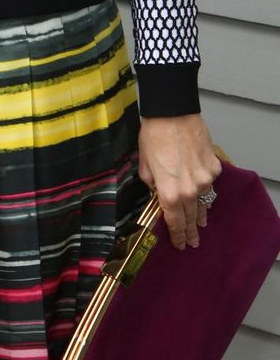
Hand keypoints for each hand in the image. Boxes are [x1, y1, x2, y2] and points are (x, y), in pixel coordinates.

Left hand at [137, 114, 220, 249]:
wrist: (173, 114)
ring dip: (200, 213)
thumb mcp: (144, 164)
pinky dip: (206, 188)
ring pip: (204, 202)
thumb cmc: (153, 136)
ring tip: (200, 224)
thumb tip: (157, 190)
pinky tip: (203, 192)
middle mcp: (189, 191)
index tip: (181, 245)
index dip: (178, 236)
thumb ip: (152, 183)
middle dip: (191, 231)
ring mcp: (204, 180)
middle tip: (194, 242)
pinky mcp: (213, 168)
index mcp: (169, 193)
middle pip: (191, 217)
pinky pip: (210, 183)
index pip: (175, 222)